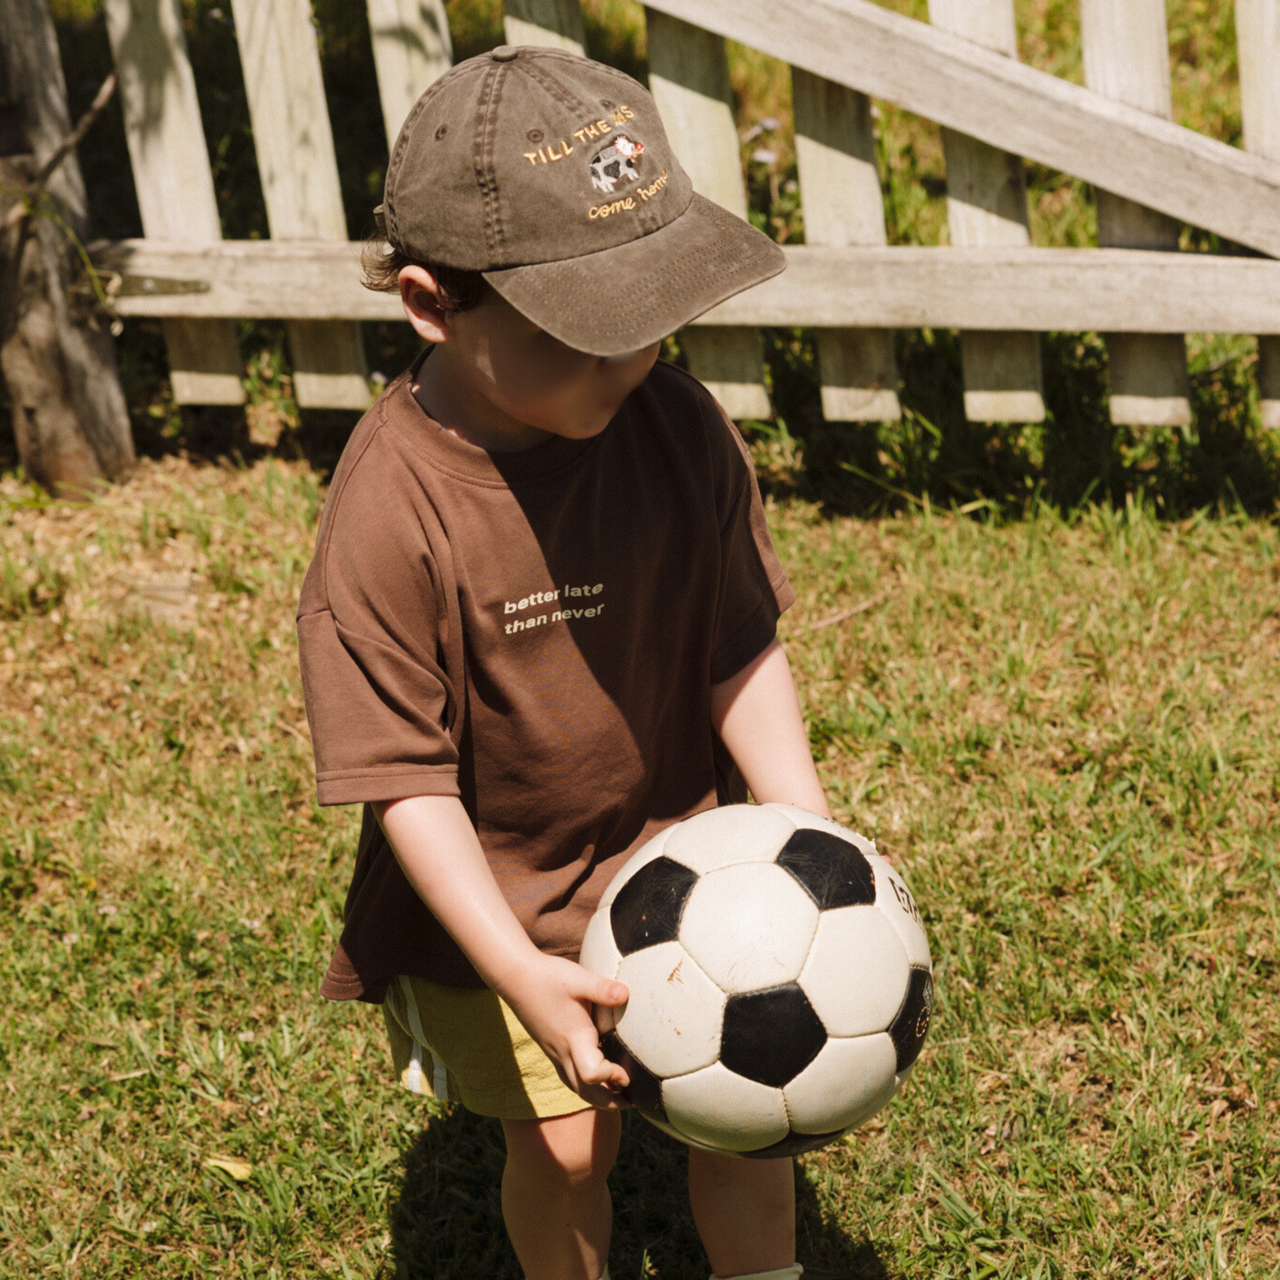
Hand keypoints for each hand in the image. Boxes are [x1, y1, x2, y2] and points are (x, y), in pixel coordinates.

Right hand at [498, 953, 630, 1109]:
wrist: (515, 976)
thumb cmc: (547, 977)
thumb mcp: (578, 979)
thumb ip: (602, 988)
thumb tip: (626, 994)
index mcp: (573, 1038)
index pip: (592, 1074)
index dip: (611, 1077)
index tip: (628, 1074)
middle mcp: (562, 1051)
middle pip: (584, 1091)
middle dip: (609, 1101)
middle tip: (631, 1101)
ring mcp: (554, 1051)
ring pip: (575, 1086)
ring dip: (597, 1096)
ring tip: (618, 1094)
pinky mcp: (550, 1046)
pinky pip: (568, 1075)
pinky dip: (585, 1083)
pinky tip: (596, 1072)